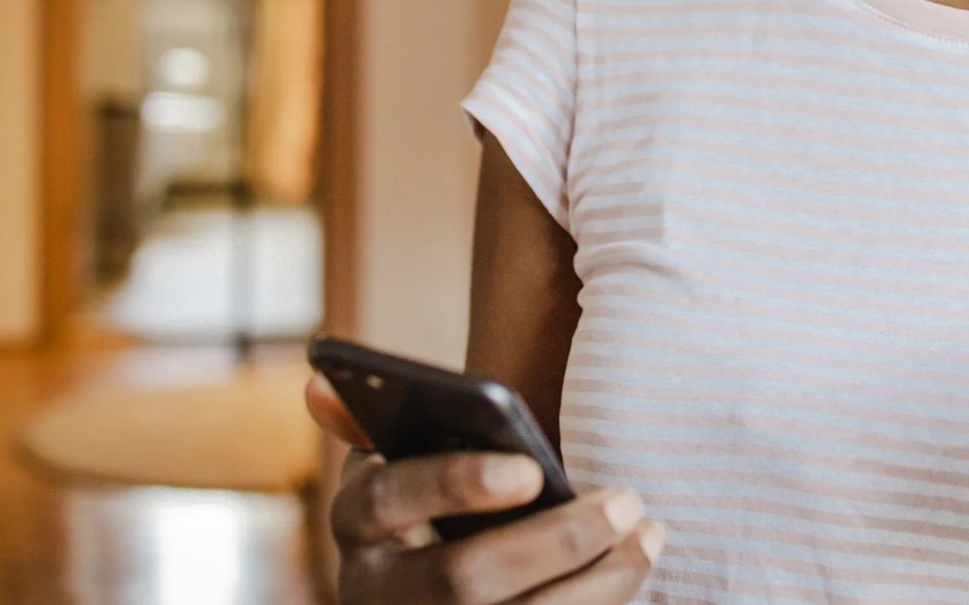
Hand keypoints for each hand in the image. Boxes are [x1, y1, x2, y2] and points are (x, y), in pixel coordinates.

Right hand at [307, 375, 666, 602]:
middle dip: (554, 540)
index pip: (391, 497)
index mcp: (356, 523)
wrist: (424, 589)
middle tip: (627, 501)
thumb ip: (382, 424)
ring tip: (648, 533)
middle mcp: (376, 591)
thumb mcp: (402, 466)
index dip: (456, 482)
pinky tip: (635, 565)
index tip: (529, 468)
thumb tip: (321, 383)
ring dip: (595, 583)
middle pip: (462, 579)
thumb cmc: (431, 503)